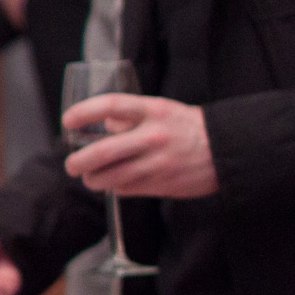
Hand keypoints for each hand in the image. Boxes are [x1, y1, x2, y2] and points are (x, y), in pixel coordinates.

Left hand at [62, 94, 217, 198]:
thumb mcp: (161, 110)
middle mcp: (153, 136)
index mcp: (152, 111)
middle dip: (78, 162)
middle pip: (102, 152)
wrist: (226, 151)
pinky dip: (114, 188)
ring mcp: (157, 162)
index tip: (68, 121)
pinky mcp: (161, 184)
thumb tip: (104, 125)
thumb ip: (131, 116)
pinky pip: (125, 189)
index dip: (84, 112)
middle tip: (71, 165)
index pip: (110, 105)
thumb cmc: (188, 128)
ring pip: (110, 177)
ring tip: (90, 178)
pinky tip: (115, 183)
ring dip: (93, 180)